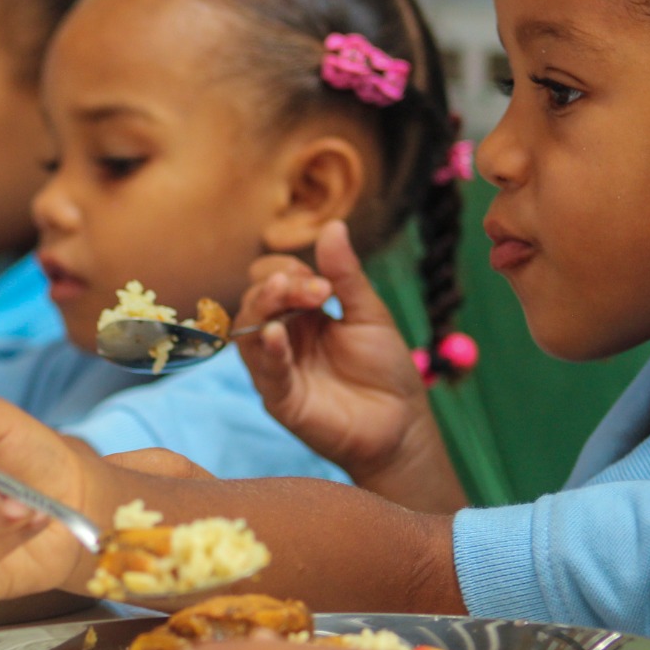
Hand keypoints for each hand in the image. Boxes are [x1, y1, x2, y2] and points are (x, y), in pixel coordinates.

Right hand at [235, 221, 445, 489]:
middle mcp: (282, 337)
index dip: (288, 271)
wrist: (402, 424)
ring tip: (286, 294)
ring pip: (247, 331)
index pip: (272, 279)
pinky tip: (276, 334)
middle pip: (254, 300)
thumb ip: (346, 275)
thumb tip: (333, 225)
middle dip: (277, 285)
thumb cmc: (385, 369)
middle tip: (313, 288)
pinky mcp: (280, 398)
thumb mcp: (369, 313)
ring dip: (263, 307)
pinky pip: (264, 371)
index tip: (323, 282)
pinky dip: (266, 350)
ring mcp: (277, 368)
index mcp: (301, 314)